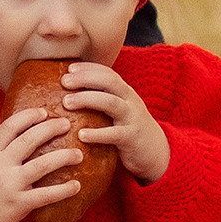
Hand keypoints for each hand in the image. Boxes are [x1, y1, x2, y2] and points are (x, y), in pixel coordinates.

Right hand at [0, 104, 85, 221]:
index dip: (27, 116)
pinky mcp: (19, 204)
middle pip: (28, 140)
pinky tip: (76, 185)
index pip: (9, 127)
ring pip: (42, 164)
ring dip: (64, 157)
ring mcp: (10, 185)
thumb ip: (1, 151)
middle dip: (50, 129)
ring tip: (78, 154)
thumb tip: (27, 134)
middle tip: (66, 124)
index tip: (43, 112)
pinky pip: (46, 195)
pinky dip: (64, 189)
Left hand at [60, 61, 169, 181]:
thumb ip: (101, 99)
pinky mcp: (132, 138)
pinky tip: (81, 135)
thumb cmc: (128, 130)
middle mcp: (130, 101)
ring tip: (66, 103)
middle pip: (109, 82)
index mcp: (125, 92)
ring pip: (111, 103)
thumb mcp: (118, 110)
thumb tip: (68, 93)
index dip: (88, 68)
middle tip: (64, 82)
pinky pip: (114, 134)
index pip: (108, 72)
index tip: (68, 68)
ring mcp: (132, 118)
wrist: (156, 153)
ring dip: (87, 99)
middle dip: (86, 78)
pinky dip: (97, 133)